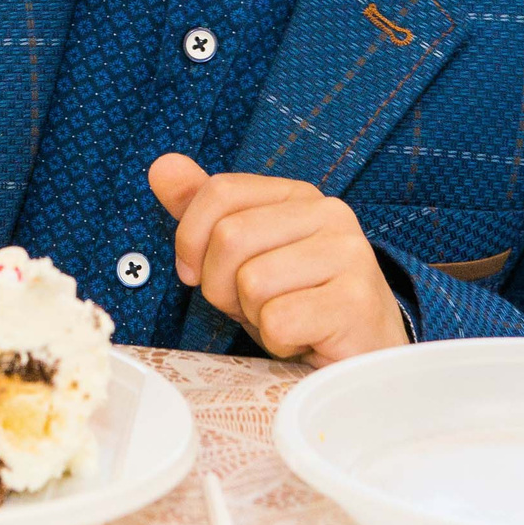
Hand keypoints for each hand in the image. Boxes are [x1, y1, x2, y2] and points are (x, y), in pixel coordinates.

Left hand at [147, 154, 406, 365]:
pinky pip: (278, 321)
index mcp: (299, 196)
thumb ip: (205, 212)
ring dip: (254, 317)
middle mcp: (329, 213)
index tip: (198, 273)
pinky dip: (278, 341)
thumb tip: (162, 166)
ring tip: (286, 322)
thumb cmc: (299, 307)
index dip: (191, 239)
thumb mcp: (244, 258)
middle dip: (221, 287)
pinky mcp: (356, 301)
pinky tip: (304, 339)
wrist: (361, 358)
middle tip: (253, 306)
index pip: (220, 191)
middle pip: (230, 237)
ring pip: (252, 282)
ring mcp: (349, 255)